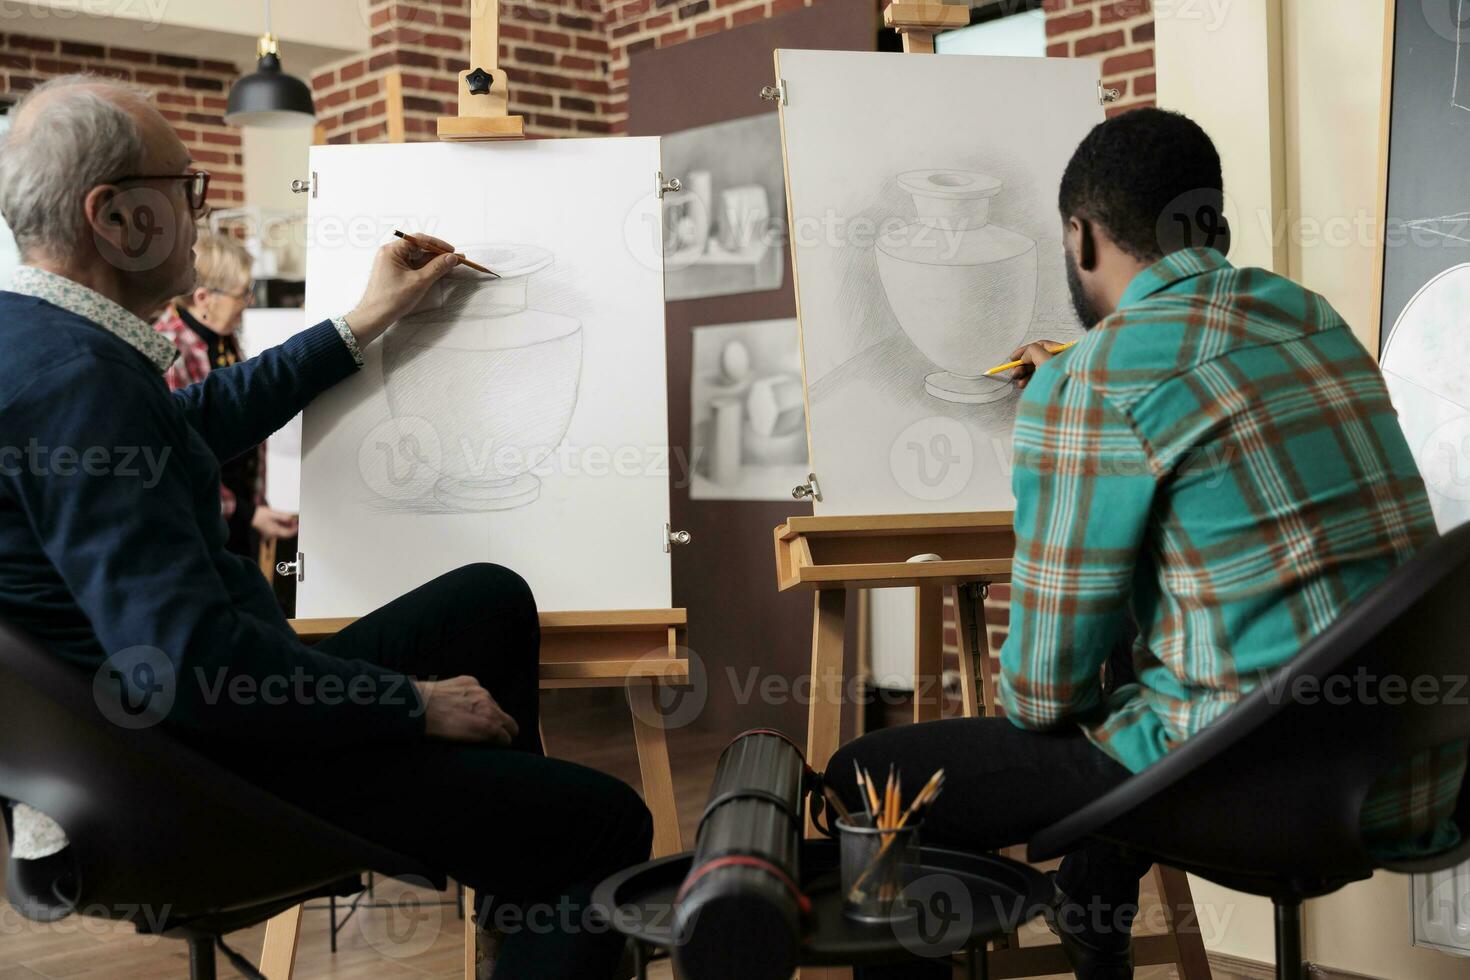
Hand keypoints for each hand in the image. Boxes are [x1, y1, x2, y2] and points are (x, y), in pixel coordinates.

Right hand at [251, 506, 297, 540]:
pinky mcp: (266, 531)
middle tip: (295, 521)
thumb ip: (283, 516)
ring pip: (281, 531)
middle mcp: (271, 534)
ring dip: (287, 526)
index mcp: (273, 531)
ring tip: (291, 519)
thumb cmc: (258, 514)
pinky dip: (281, 526)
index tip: (299, 525)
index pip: (288, 534)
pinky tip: (284, 520)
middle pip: (285, 533)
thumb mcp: (273, 513)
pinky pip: (276, 530)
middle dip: (291, 527)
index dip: (294, 530)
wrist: (248, 515)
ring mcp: (268, 533)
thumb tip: (291, 518)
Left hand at [345, 234, 460, 348]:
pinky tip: (438, 272)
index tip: (451, 250)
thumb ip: (437, 267)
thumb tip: (451, 258)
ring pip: (417, 259)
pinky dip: (426, 269)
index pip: (418, 240)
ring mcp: (392, 264)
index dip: (437, 244)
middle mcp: (391, 254)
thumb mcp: (419, 282)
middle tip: (454, 259)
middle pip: (418, 248)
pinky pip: (413, 267)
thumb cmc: (391, 299)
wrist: (374, 317)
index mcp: (392, 251)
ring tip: (450, 266)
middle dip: (437, 254)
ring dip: (433, 262)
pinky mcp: (395, 274)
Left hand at [415, 675, 519, 744]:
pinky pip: (480, 692)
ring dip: (488, 712)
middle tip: (496, 734)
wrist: (417, 705)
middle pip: (508, 720)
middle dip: (505, 728)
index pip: (508, 735)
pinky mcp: (470, 681)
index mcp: (487, 724)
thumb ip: (483, 738)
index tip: (500, 744)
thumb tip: (492, 740)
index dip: (503, 741)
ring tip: (473, 718)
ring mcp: (480, 691)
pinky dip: (475, 698)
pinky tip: (462, 703)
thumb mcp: (463, 741)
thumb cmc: (435, 729)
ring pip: (494, 705)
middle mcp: (488, 705)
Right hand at [1007, 339, 1064, 390]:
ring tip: (1019, 382)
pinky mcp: (1053, 384)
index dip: (1026, 350)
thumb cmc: (1057, 381)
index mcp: (1064, 352)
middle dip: (1023, 365)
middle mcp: (1062, 362)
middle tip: (1014, 373)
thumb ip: (1033, 351)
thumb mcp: (1044, 360)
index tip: (1013, 358)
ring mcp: (1057, 374)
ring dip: (1024, 374)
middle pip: (1038, 357)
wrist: (1066, 405)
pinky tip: (1023, 386)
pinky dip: (1030, 381)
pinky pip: (1039, 379)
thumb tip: (1025, 355)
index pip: (1043, 345)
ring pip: (1037, 369)